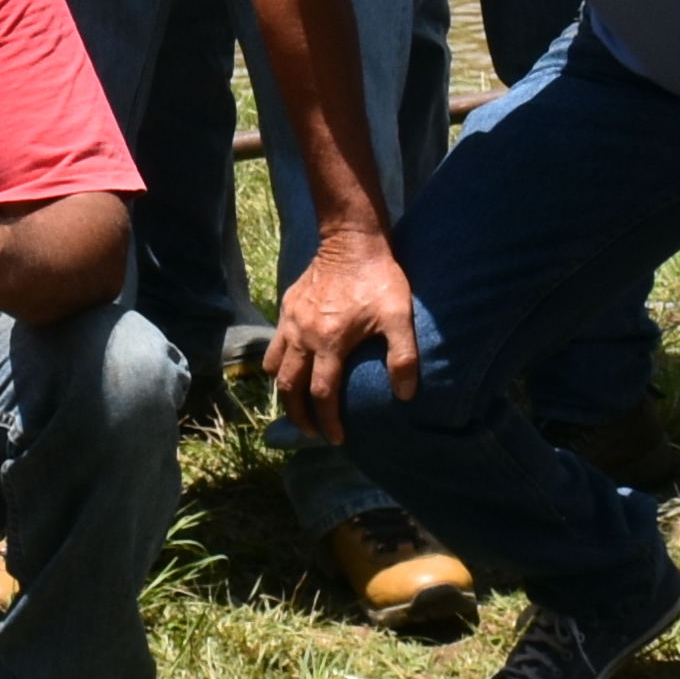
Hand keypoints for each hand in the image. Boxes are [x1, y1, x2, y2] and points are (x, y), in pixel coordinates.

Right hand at [270, 228, 418, 447]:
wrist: (351, 240)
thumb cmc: (379, 279)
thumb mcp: (398, 317)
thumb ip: (403, 357)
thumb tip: (404, 396)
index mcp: (329, 343)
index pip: (322, 395)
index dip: (329, 422)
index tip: (337, 438)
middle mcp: (303, 336)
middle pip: (290, 388)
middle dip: (299, 415)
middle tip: (312, 431)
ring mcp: (290, 322)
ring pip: (274, 367)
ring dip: (284, 390)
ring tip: (298, 402)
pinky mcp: (287, 307)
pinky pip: (275, 344)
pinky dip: (279, 362)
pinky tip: (295, 364)